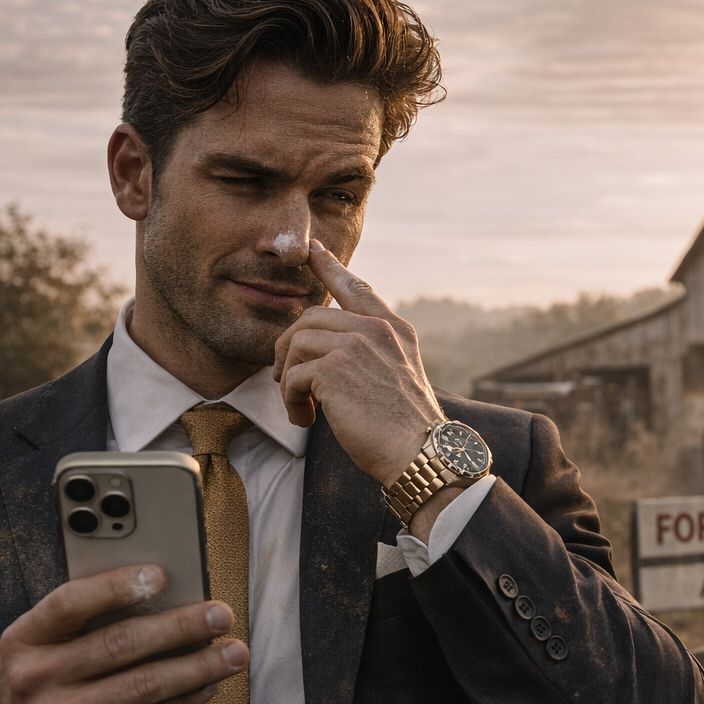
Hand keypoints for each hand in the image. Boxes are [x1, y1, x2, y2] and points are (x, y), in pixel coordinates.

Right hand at [0, 565, 247, 703]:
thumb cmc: (38, 699)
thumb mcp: (36, 657)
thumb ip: (79, 629)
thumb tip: (158, 599)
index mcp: (24, 641)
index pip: (69, 603)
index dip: (116, 586)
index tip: (160, 575)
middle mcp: (37, 678)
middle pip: (120, 643)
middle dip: (180, 626)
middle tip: (220, 615)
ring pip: (143, 685)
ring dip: (197, 667)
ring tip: (233, 653)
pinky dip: (184, 701)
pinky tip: (208, 686)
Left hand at [272, 241, 443, 489]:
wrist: (419, 453)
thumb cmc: (407, 430)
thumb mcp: (398, 378)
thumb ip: (374, 356)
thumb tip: (331, 357)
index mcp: (395, 330)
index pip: (356, 289)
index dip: (330, 267)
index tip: (313, 250)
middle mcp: (377, 329)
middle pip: (311, 317)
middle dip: (289, 347)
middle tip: (284, 378)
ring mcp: (356, 345)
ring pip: (297, 343)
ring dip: (289, 379)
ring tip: (300, 407)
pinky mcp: (334, 369)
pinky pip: (292, 376)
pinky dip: (291, 401)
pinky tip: (305, 419)